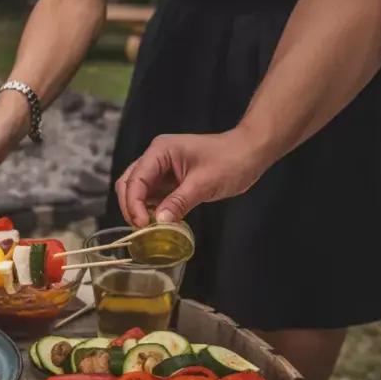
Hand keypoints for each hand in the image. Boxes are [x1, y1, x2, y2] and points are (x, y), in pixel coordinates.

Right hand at [115, 127, 275, 226]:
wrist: (251, 152)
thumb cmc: (231, 161)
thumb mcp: (205, 183)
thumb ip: (179, 201)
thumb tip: (159, 222)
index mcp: (159, 151)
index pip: (135, 179)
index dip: (134, 203)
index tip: (142, 224)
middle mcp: (155, 158)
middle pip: (129, 183)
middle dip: (131, 207)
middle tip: (141, 228)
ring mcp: (161, 169)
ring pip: (137, 191)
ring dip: (139, 209)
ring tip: (148, 228)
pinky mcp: (169, 180)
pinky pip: (152, 196)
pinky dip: (151, 210)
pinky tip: (158, 222)